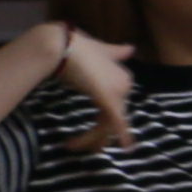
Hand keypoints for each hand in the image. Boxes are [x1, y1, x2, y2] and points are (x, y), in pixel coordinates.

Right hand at [46, 27, 137, 155]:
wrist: (60, 44)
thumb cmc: (73, 46)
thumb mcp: (99, 50)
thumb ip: (115, 53)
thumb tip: (131, 48)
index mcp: (122, 76)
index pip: (115, 106)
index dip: (103, 121)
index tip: (90, 132)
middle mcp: (125, 85)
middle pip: (113, 117)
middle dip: (98, 135)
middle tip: (83, 147)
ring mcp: (118, 92)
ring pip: (108, 124)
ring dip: (91, 138)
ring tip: (70, 146)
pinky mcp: (108, 98)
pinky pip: (116, 122)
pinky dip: (121, 135)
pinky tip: (126, 148)